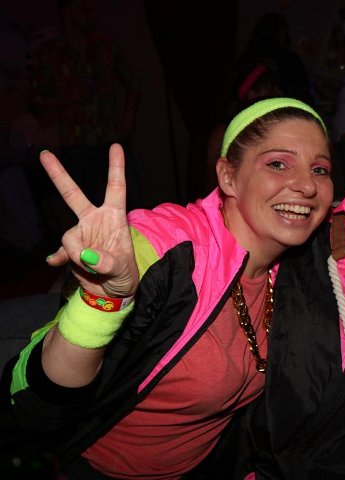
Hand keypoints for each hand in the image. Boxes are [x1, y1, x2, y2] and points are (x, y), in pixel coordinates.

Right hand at [42, 144, 138, 297]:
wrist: (112, 293)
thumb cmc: (125, 275)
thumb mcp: (122, 268)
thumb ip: (105, 261)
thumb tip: (87, 256)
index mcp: (114, 217)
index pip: (116, 188)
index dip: (116, 167)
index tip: (115, 146)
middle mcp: (95, 220)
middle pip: (73, 195)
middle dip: (58, 175)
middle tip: (44, 154)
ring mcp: (81, 234)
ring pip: (69, 238)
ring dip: (78, 255)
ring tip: (94, 269)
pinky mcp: (70, 250)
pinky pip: (60, 251)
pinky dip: (60, 258)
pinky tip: (55, 262)